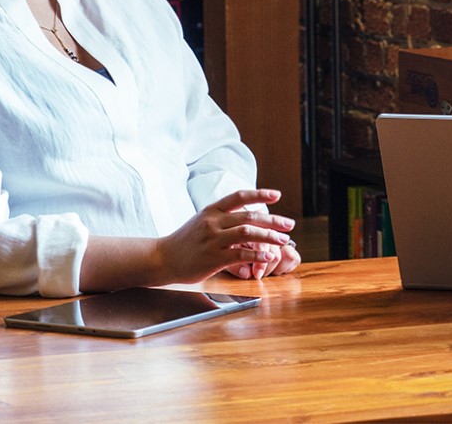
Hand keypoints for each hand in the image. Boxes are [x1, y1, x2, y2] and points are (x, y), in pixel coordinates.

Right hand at [155, 189, 294, 283]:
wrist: (163, 258)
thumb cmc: (185, 242)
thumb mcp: (201, 221)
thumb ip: (222, 217)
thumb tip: (248, 215)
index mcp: (211, 210)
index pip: (239, 196)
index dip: (259, 194)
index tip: (277, 194)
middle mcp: (213, 221)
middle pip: (249, 216)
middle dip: (272, 220)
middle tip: (289, 224)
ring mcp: (213, 240)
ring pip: (247, 233)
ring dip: (269, 236)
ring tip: (283, 240)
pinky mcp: (213, 258)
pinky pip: (240, 254)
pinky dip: (257, 255)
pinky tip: (268, 256)